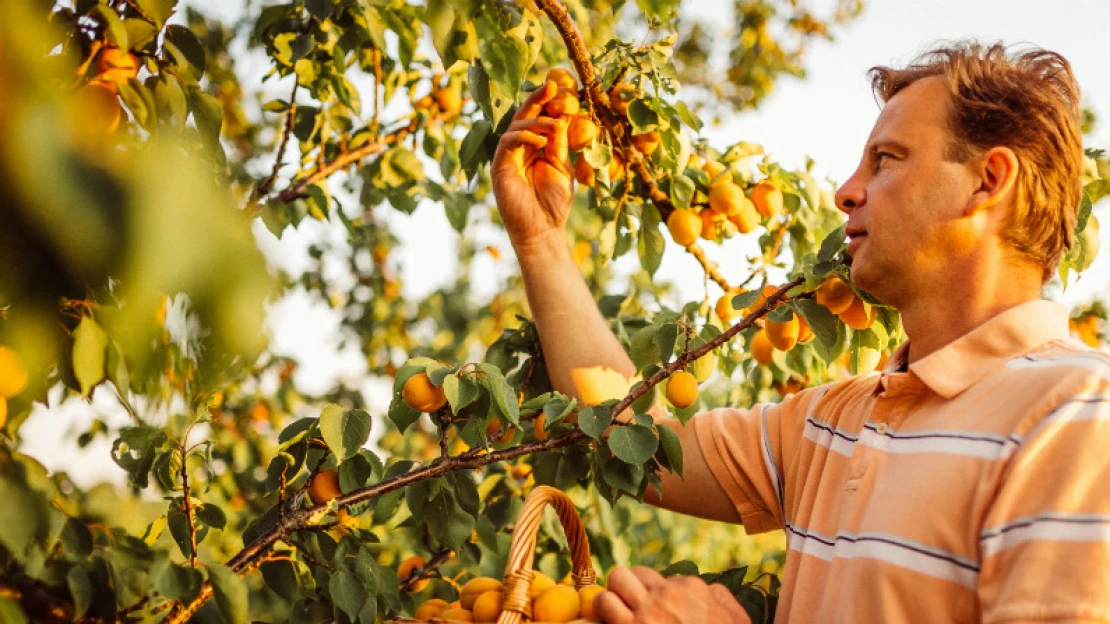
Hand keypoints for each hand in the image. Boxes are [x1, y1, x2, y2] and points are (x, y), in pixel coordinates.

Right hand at [491, 80, 573, 247]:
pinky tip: (541, 142)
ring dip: (536, 122)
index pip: (539, 120)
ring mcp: (508, 157)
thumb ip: (559, 145)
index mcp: (535, 148)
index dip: (546, 104)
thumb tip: (560, 118)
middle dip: (537, 99)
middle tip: (551, 86)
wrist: (542, 230)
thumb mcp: (562, 168)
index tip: (561, 88)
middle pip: (524, 116)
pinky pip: (507, 142)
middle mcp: (520, 149)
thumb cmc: (554, 203)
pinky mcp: (499, 166)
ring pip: (515, 126)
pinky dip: (524, 137)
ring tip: (555, 126)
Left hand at [595, 567, 752, 623]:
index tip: (652, 609)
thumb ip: (720, 597)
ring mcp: (644, 613)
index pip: (656, 578)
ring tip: (614, 614)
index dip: (650, 594)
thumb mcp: (737, 617)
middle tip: (625, 606)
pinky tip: (608, 623)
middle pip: (626, 574)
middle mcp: (665, 594)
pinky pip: (603, 608)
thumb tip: (708, 589)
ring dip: (609, 599)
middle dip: (622, 588)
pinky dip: (602, 615)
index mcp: (689, 588)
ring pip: (612, 584)